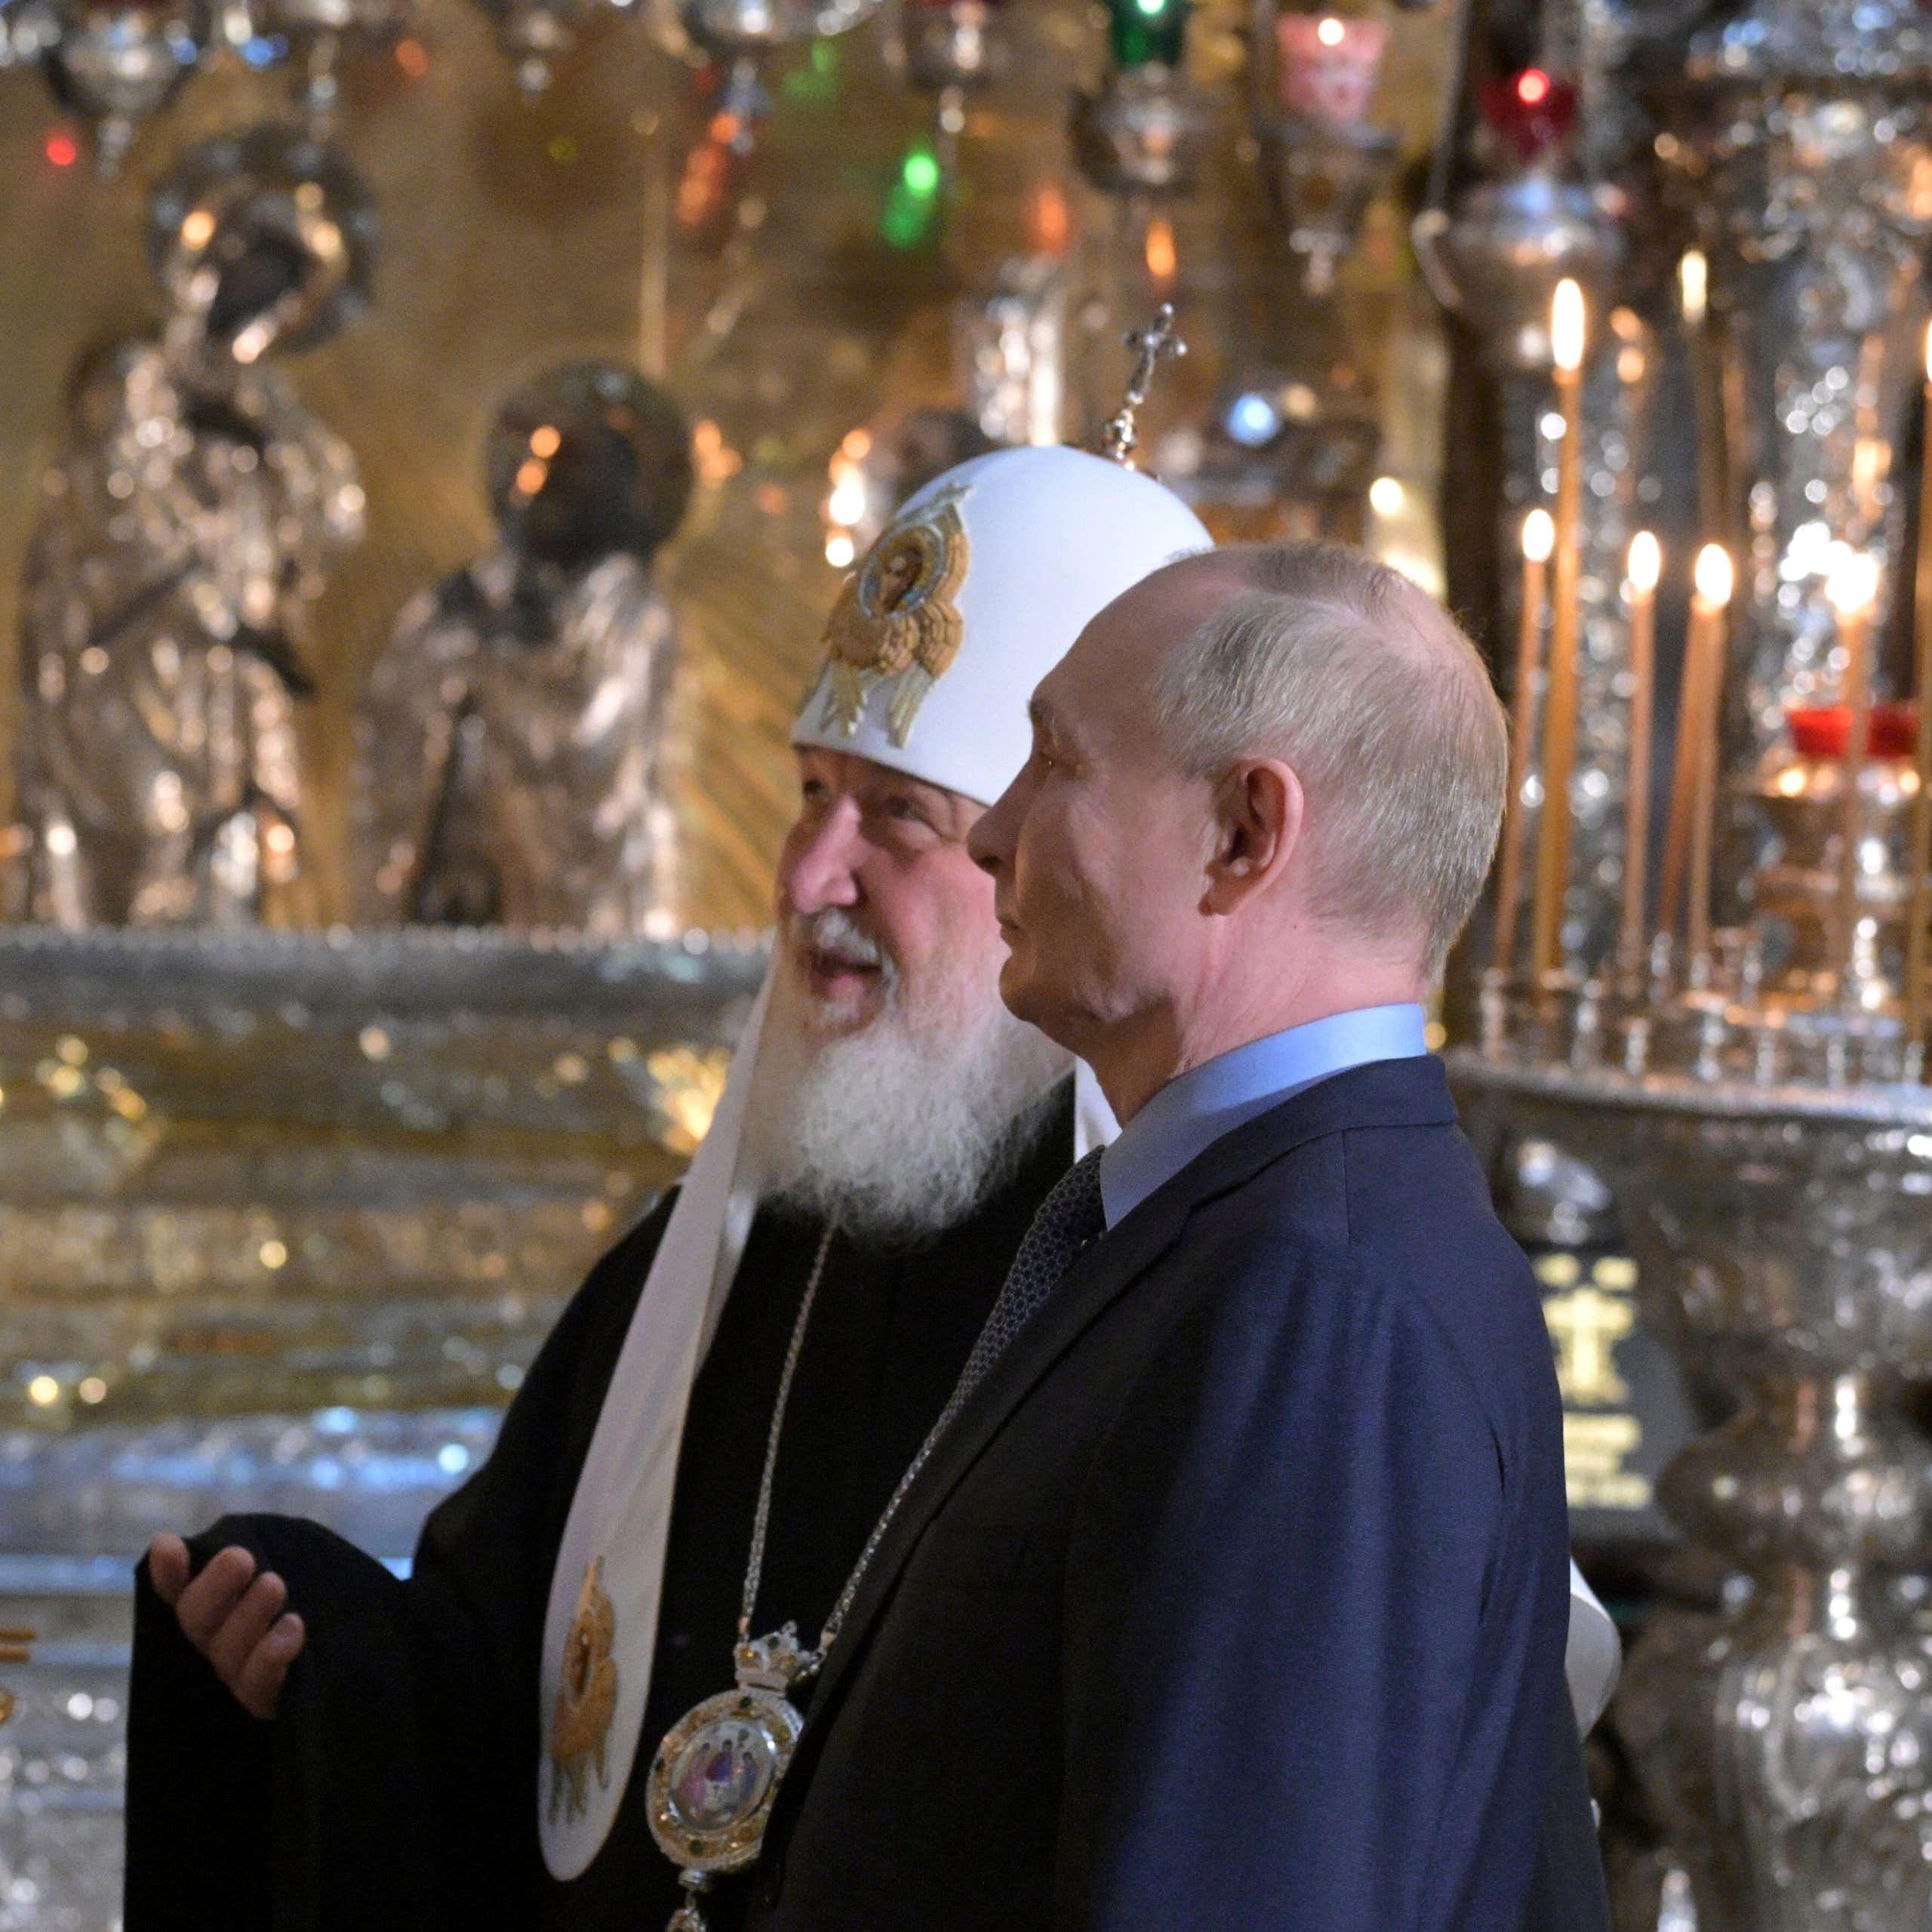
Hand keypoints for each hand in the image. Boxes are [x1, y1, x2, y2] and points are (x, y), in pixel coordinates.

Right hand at [147, 1534, 304, 1720]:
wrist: (343, 1656)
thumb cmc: (309, 1598)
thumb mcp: (288, 1567)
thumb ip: (257, 1553)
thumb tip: (215, 1536)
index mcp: (211, 1606)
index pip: (178, 1589)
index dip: (169, 1571)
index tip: (167, 1544)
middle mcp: (214, 1641)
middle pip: (197, 1619)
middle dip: (215, 1587)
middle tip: (239, 1557)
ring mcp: (236, 1674)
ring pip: (227, 1651)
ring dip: (249, 1615)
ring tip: (273, 1585)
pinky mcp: (264, 1699)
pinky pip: (258, 1684)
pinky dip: (273, 1652)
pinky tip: (292, 1626)